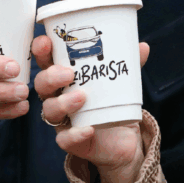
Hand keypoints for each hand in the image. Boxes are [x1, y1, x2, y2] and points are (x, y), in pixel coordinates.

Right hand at [32, 35, 149, 182]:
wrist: (120, 138)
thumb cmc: (112, 103)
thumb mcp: (120, 83)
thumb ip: (129, 66)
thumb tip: (142, 47)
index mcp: (65, 79)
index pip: (46, 62)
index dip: (41, 51)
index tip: (45, 42)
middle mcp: (58, 97)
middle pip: (41, 85)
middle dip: (50, 76)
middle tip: (69, 74)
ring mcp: (62, 120)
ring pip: (50, 110)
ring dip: (63, 102)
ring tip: (82, 97)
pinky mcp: (70, 141)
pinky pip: (65, 139)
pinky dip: (75, 134)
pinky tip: (89, 129)